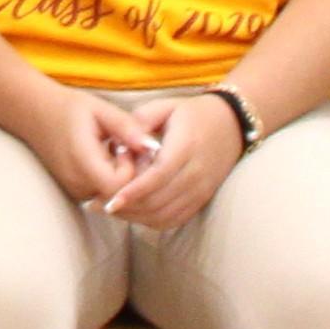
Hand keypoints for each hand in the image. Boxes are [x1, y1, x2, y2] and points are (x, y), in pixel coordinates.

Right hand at [29, 89, 144, 207]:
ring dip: (121, 177)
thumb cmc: (67, 107)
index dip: (130, 168)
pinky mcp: (76, 192)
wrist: (33, 112)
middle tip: (124, 146)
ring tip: (113, 150)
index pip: (119, 185)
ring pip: (112, 196)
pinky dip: (110, 179)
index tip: (125, 146)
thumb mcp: (99, 109)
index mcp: (82, 161)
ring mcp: (75, 191)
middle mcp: (77, 183)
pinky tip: (105, 158)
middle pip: (118, 194)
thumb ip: (126, 127)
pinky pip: (103, 194)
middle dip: (130, 174)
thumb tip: (152, 145)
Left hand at [96, 91, 242, 229]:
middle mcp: (197, 172)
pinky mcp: (203, 200)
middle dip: (128, 208)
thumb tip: (117, 144)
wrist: (231, 125)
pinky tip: (134, 214)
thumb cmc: (191, 113)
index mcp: (186, 146)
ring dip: (137, 217)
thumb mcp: (164, 107)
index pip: (159, 176)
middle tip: (98, 205)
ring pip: (166, 215)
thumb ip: (139, 122)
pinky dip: (153, 221)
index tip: (110, 201)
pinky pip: (176, 219)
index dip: (134, 191)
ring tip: (111, 210)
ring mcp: (202, 190)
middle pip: (160, 201)